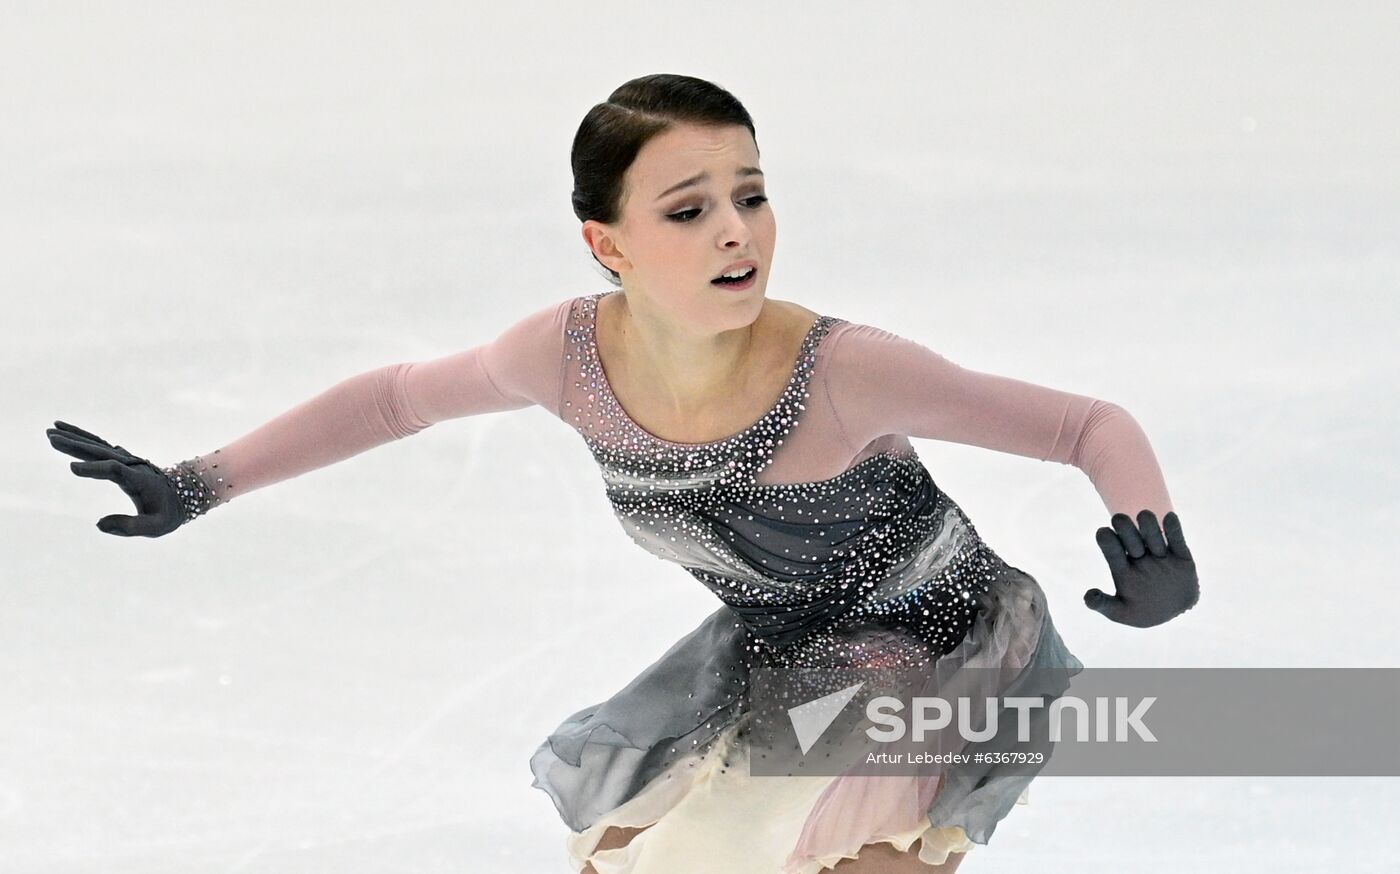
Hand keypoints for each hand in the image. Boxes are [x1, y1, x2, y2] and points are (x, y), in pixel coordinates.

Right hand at [46, 420, 183, 536]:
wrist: (183, 495)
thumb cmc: (167, 514)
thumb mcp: (155, 527)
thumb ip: (130, 527)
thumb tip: (99, 525)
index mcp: (139, 480)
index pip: (115, 470)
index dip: (95, 469)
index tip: (72, 468)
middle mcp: (131, 465)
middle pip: (101, 452)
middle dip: (76, 445)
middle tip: (51, 438)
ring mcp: (126, 459)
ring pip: (98, 445)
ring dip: (74, 437)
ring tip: (51, 430)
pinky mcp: (121, 458)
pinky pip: (99, 445)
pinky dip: (82, 437)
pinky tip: (64, 432)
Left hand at [1084, 510, 1198, 627]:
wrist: (1175, 614)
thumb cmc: (1142, 611)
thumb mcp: (1121, 612)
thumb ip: (1104, 604)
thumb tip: (1088, 597)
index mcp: (1122, 567)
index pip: (1113, 550)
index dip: (1108, 541)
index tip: (1102, 532)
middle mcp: (1139, 557)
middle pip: (1131, 539)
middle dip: (1125, 529)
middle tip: (1118, 519)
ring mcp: (1159, 554)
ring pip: (1153, 536)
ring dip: (1148, 526)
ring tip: (1143, 515)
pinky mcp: (1180, 555)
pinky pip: (1176, 539)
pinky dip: (1173, 529)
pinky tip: (1169, 517)